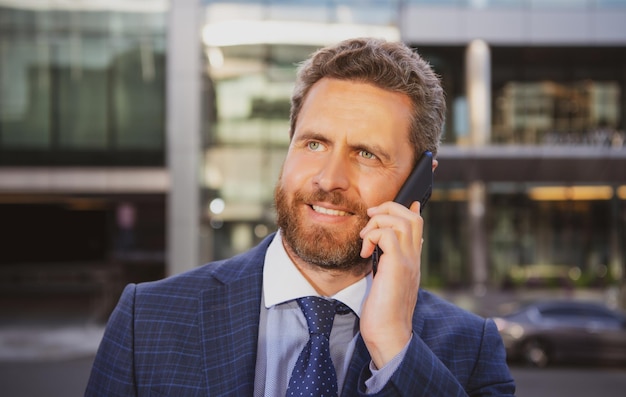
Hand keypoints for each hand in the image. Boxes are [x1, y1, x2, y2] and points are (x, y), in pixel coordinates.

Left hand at [359, 200, 422, 368]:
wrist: (388, 333)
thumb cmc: (383, 312)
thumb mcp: (386, 281)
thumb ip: (386, 264)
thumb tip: (379, 251)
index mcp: (412, 261)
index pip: (418, 226)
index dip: (408, 209)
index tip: (400, 204)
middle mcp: (414, 258)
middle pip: (412, 216)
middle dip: (389, 208)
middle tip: (370, 217)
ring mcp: (408, 261)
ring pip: (401, 221)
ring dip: (378, 222)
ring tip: (365, 239)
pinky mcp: (397, 265)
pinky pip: (387, 235)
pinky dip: (372, 236)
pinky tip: (364, 253)